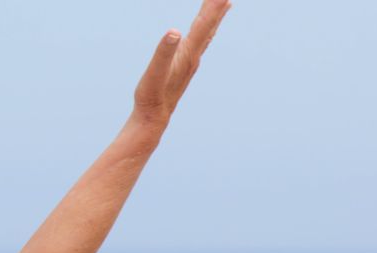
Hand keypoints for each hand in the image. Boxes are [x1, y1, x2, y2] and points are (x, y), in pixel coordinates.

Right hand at [131, 0, 231, 129]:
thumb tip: (173, 31)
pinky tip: (206, 30)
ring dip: (215, 17)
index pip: (204, 24)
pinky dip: (207, 30)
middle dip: (217, 6)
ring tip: (224, 3)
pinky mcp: (186, 65)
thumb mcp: (155, 73)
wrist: (154, 117)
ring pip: (207, 33)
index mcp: (188, 53)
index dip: (214, 6)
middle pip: (209, 25)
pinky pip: (201, 42)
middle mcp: (194, 55)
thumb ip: (164, 52)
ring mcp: (191, 61)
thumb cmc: (152, 95)